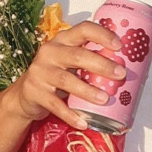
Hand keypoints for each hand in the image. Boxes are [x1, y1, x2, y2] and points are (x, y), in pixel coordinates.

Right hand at [6, 22, 124, 131]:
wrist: (25, 94)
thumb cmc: (55, 75)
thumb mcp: (69, 62)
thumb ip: (89, 60)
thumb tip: (126, 70)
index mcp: (62, 40)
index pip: (83, 30)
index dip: (102, 35)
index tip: (119, 45)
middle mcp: (50, 52)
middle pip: (77, 55)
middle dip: (101, 65)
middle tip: (120, 74)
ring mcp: (41, 72)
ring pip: (67, 80)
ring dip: (88, 90)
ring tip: (105, 99)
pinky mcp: (35, 92)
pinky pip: (56, 105)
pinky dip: (71, 114)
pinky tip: (84, 121)